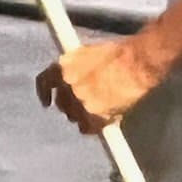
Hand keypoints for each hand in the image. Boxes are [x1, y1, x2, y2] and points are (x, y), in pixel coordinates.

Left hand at [36, 39, 163, 134]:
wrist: (137, 63)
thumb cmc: (120, 54)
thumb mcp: (89, 53)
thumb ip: (75, 67)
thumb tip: (72, 78)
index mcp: (64, 66)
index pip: (43, 82)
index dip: (44, 94)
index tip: (46, 101)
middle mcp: (68, 84)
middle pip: (61, 103)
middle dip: (71, 105)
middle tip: (85, 104)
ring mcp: (79, 101)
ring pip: (74, 117)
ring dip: (83, 115)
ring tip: (100, 109)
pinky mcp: (93, 115)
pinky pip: (86, 128)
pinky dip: (94, 127)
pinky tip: (104, 120)